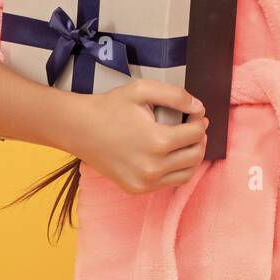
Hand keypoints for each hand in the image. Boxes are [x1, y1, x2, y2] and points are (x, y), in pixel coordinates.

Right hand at [71, 79, 208, 193]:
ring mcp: (145, 182)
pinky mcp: (136, 189)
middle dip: (199, 138)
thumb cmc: (110, 107)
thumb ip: (175, 95)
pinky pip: (169, 182)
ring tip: (186, 141)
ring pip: (187, 173)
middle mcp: (154, 168)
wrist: (79, 128)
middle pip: (195, 155)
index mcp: (158, 142)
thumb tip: (198, 108)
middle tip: (194, 126)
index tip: (195, 113)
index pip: (196, 134)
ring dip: (192, 156)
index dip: (200, 120)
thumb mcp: (142, 90)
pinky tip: (170, 155)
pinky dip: (176, 169)